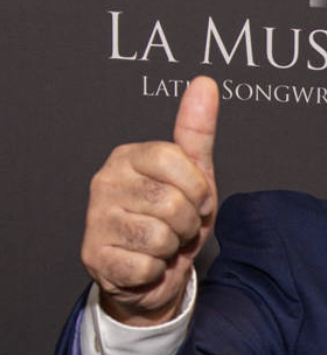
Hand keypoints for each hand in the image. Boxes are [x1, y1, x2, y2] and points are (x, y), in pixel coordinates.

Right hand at [81, 76, 218, 324]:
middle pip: (173, 203)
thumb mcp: (194, 175)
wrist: (153, 271)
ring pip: (161, 236)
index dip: (198, 188)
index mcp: (128, 157)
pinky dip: (157, 270)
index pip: (175, 160)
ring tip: (163, 244)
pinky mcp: (94, 258)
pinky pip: (146, 266)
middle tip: (177, 226)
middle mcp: (105, 182)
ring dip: (173, 247)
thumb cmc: (174, 218)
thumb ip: (197, 131)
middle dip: (188, 222)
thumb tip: (205, 83)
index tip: (197, 200)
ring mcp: (95, 220)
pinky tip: (147, 263)